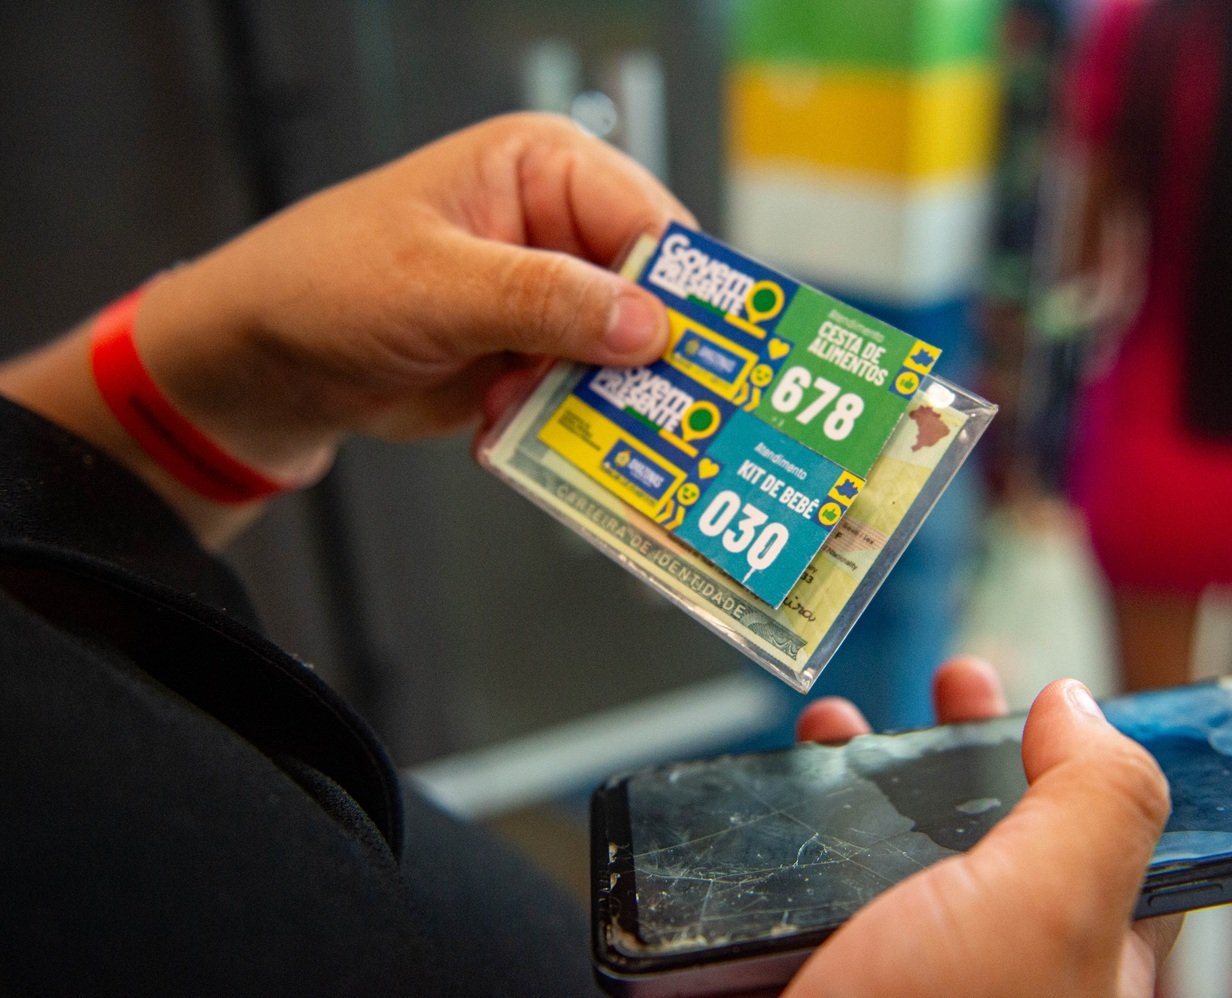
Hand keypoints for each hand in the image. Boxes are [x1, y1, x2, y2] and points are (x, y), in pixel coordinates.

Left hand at [0, 112, 690, 542]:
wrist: (266, 364)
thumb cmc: (325, 283)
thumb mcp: (435, 284)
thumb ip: (542, 300)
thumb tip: (646, 324)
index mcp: (544, 170)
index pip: (649, 220)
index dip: (684, 287)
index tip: (709, 352)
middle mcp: (562, 232)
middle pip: (653, 296)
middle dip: (660, 358)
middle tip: (685, 414)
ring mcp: (552, 303)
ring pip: (628, 359)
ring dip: (614, 405)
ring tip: (604, 441)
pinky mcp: (538, 362)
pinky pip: (588, 400)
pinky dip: (576, 430)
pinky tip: (544, 444)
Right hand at [788, 658, 1179, 997]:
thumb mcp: (1049, 913)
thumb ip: (1094, 802)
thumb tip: (1086, 708)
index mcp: (1088, 962)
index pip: (1118, 843)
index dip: (1091, 757)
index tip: (1054, 690)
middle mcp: (1001, 970)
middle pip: (1000, 833)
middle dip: (974, 744)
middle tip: (953, 678)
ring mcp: (910, 975)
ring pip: (902, 854)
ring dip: (874, 772)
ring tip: (844, 722)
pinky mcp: (826, 979)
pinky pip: (820, 889)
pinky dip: (798, 826)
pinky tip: (780, 792)